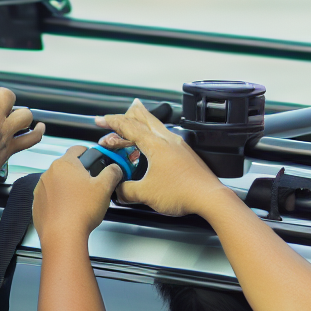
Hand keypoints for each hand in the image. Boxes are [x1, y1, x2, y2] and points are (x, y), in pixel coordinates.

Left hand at [33, 146, 123, 249]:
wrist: (63, 235)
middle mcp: (49, 174)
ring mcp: (41, 189)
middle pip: (67, 167)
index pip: (77, 149)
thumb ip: (112, 172)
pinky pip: (50, 198)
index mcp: (65, 164)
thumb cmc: (80, 211)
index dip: (88, 151)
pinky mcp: (37, 204)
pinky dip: (58, 201)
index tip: (93, 156)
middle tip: (91, 184)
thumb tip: (115, 169)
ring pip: (57, 183)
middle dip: (79, 173)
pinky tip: (69, 210)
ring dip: (68, 187)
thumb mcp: (104, 188)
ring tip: (80, 200)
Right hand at [94, 99, 239, 218]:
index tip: (101, 120)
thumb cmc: (183, 192)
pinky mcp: (185, 154)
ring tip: (134, 122)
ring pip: (156, 126)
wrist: (209, 198)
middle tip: (119, 113)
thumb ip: (127, 190)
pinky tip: (151, 146)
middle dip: (129, 114)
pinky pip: (164, 138)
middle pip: (145, 118)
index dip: (112, 122)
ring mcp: (178, 145)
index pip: (129, 127)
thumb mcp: (146, 193)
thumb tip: (118, 191)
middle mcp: (168, 140)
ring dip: (141, 124)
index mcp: (155, 144)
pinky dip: (152, 137)